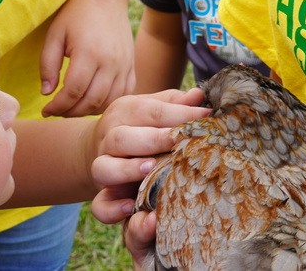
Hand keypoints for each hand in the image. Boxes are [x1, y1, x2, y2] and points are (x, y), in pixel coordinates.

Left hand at [40, 0, 135, 116]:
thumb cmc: (76, 13)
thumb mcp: (54, 34)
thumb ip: (47, 64)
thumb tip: (46, 93)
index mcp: (89, 54)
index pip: (73, 92)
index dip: (57, 106)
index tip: (45, 110)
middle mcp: (110, 63)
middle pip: (91, 101)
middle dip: (70, 112)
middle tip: (56, 111)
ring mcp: (124, 66)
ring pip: (108, 102)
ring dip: (88, 110)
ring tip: (72, 107)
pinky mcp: (131, 66)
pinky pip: (123, 94)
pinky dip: (108, 103)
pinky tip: (92, 101)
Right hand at [88, 88, 207, 261]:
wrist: (103, 145)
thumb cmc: (140, 125)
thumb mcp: (152, 108)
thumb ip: (174, 103)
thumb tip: (198, 96)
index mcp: (123, 112)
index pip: (149, 110)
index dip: (178, 113)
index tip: (206, 118)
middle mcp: (109, 138)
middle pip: (121, 138)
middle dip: (152, 139)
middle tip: (177, 141)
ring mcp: (103, 166)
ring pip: (103, 168)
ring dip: (127, 169)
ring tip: (151, 168)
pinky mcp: (102, 193)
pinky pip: (100, 205)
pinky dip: (112, 208)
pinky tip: (131, 208)